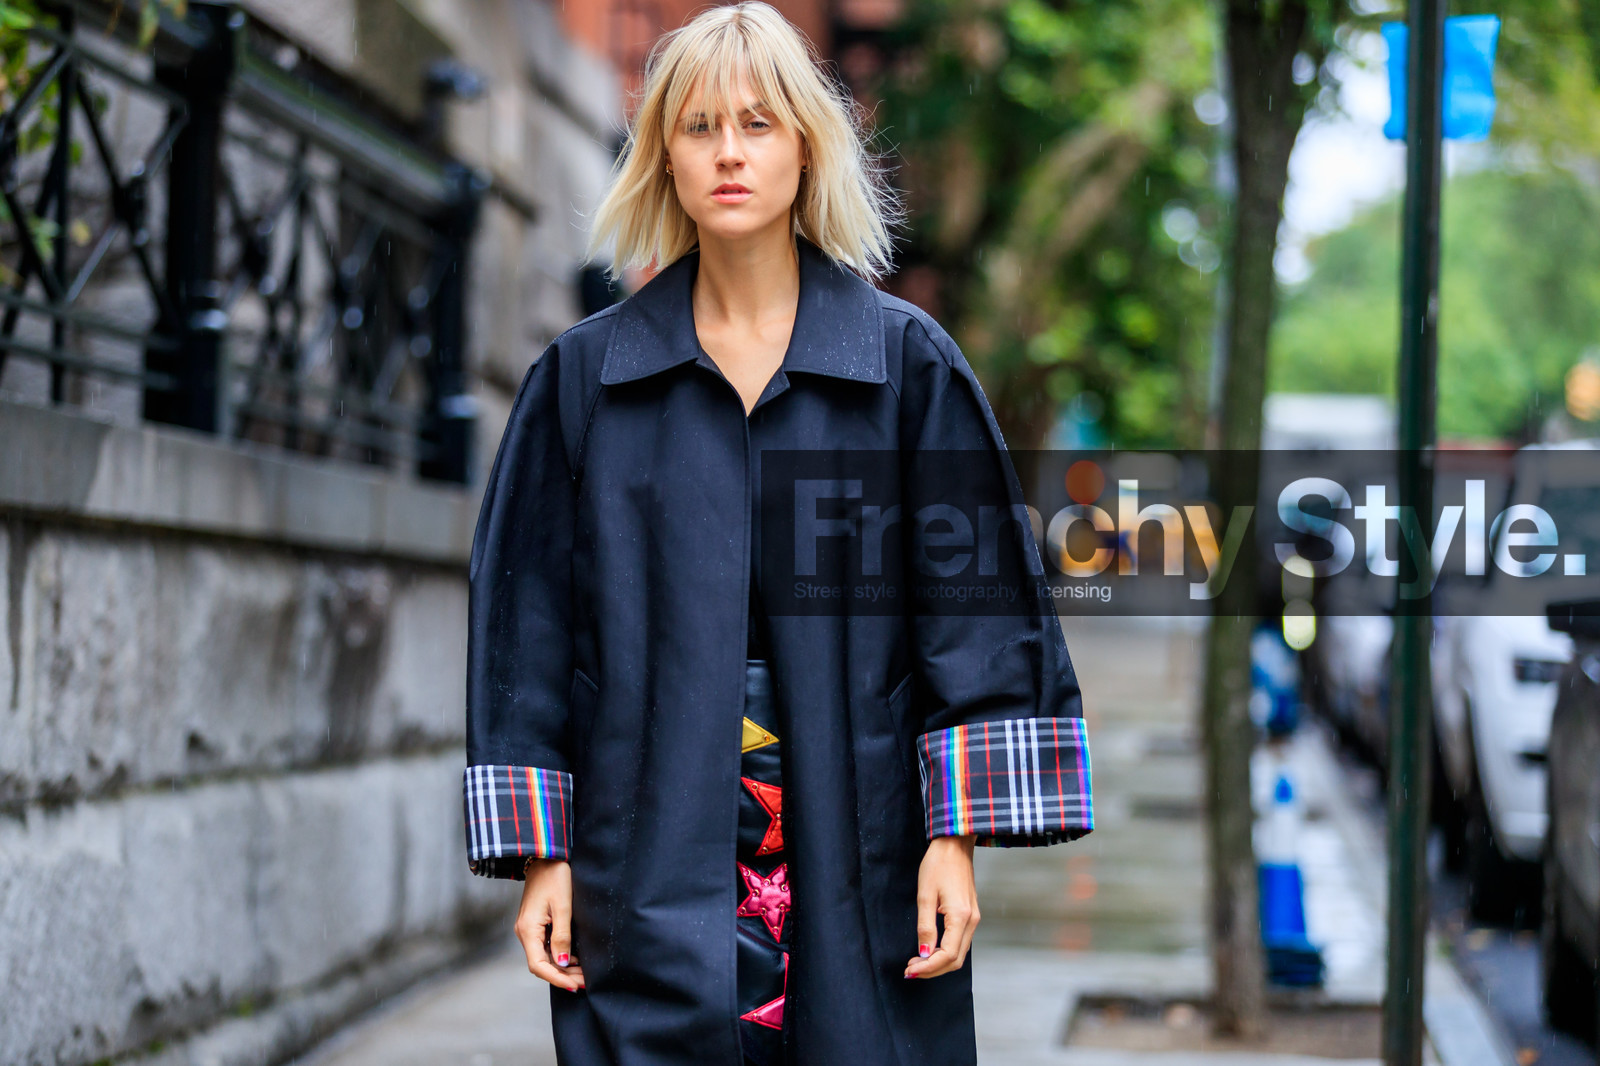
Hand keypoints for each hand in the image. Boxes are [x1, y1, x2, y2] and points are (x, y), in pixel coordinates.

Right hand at [514, 857, 584, 991]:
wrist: (546, 856)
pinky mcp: (535, 924)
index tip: (575, 986)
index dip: (556, 979)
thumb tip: (562, 962)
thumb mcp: (562, 907)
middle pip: (541, 964)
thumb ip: (562, 935)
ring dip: (562, 968)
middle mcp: (525, 932)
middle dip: (563, 976)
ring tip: (583, 974)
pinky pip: (545, 947)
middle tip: (585, 982)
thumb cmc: (555, 877)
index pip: (539, 965)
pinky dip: (559, 955)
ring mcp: (529, 929)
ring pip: (544, 957)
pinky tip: (574, 959)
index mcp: (528, 930)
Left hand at [904, 833, 979, 978]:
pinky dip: (945, 952)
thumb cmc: (938, 865)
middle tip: (911, 970)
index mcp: (960, 916)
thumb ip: (925, 926)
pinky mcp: (970, 915)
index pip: (947, 955)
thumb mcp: (925, 895)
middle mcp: (971, 921)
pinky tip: (929, 950)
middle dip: (933, 969)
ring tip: (917, 962)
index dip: (928, 967)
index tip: (910, 970)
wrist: (954, 846)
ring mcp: (973, 919)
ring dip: (939, 962)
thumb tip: (923, 952)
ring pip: (959, 953)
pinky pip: (960, 942)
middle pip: (955, 960)